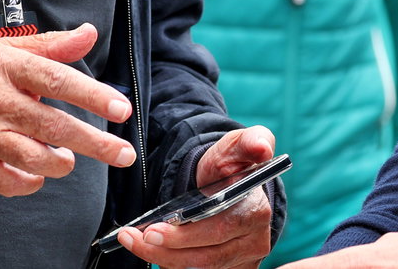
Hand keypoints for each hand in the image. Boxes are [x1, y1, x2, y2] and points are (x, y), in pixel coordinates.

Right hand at [0, 23, 135, 195]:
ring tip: (66, 159)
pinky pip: (9, 182)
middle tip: (122, 153)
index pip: (58, 79)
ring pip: (35, 158)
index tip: (121, 108)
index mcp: (6, 66)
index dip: (93, 94)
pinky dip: (29, 182)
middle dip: (95, 142)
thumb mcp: (1, 48)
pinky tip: (35, 174)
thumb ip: (50, 45)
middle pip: (55, 125)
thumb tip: (88, 34)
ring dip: (60, 163)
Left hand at [113, 125, 278, 267]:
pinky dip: (174, 266)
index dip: (184, 236)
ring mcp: (245, 261)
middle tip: (135, 238)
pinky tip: (155, 252)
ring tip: (137, 243)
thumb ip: (250, 141)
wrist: (227, 185)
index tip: (152, 231)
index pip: (218, 230)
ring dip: (164, 259)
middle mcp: (255, 242)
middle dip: (165, 250)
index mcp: (256, 211)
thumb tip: (262, 147)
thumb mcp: (236, 146)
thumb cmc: (229, 166)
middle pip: (206, 258)